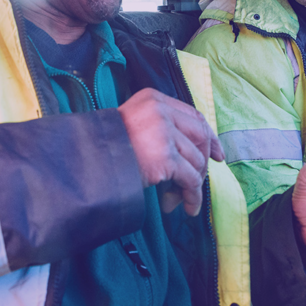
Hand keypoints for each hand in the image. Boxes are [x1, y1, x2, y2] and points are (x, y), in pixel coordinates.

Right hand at [117, 88, 224, 215]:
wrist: (86, 159)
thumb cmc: (107, 146)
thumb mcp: (134, 123)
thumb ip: (161, 126)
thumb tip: (196, 149)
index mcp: (154, 99)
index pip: (194, 116)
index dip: (210, 137)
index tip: (218, 155)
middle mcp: (161, 111)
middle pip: (200, 136)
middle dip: (204, 162)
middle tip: (198, 182)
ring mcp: (164, 133)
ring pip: (196, 160)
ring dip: (191, 183)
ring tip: (176, 198)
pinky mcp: (165, 157)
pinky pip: (190, 179)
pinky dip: (192, 195)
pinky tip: (187, 207)